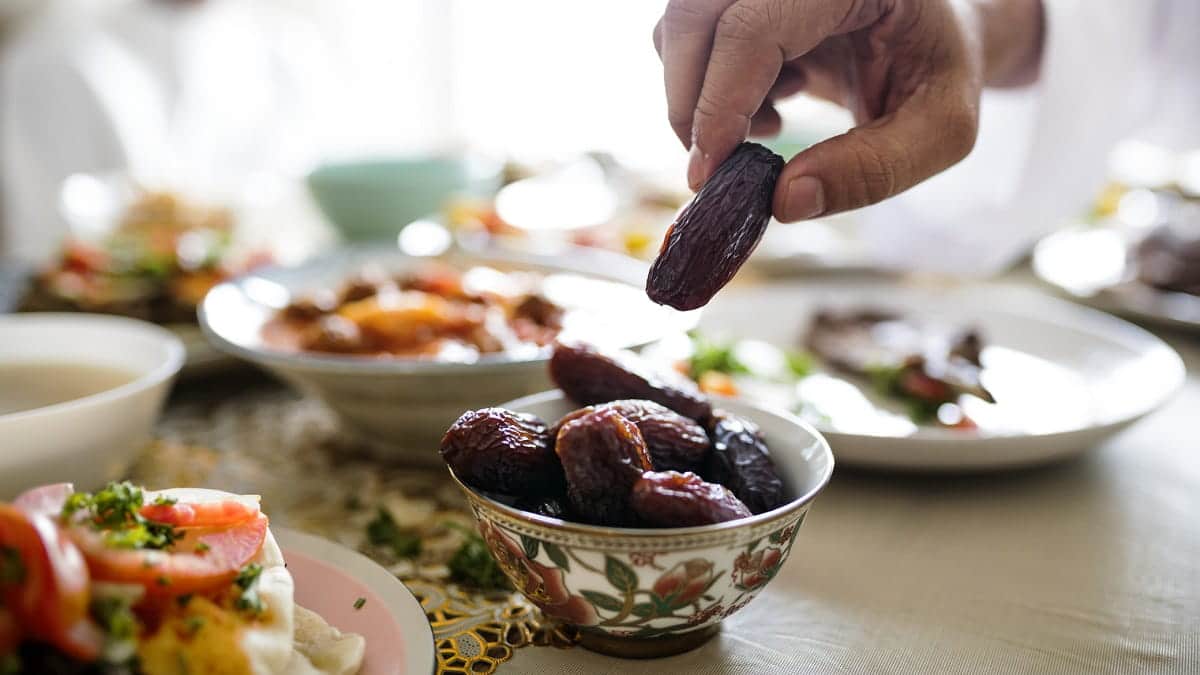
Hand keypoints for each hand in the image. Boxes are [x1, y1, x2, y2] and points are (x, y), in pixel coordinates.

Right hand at [653, 0, 1041, 220]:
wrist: (934, 35)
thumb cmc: (940, 72)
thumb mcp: (940, 130)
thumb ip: (873, 169)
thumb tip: (782, 202)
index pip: (753, 25)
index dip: (720, 101)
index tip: (711, 172)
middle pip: (695, 15)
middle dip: (688, 100)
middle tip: (715, 165)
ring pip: (681, 27)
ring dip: (698, 95)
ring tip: (767, 125)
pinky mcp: (743, 2)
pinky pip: (690, 39)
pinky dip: (706, 87)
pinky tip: (770, 103)